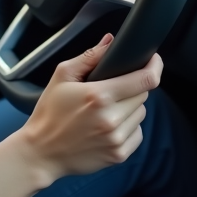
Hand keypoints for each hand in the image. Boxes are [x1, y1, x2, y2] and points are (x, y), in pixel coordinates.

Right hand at [15, 34, 161, 182]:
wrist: (41, 151)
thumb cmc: (50, 112)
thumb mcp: (62, 76)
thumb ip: (89, 56)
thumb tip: (111, 41)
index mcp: (99, 95)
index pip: (144, 80)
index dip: (154, 66)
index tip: (153, 59)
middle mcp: (112, 119)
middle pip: (143, 95)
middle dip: (132, 88)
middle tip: (111, 90)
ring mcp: (116, 139)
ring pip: (141, 114)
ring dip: (130, 108)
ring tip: (106, 110)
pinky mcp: (119, 155)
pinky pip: (138, 134)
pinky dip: (128, 128)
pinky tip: (108, 127)